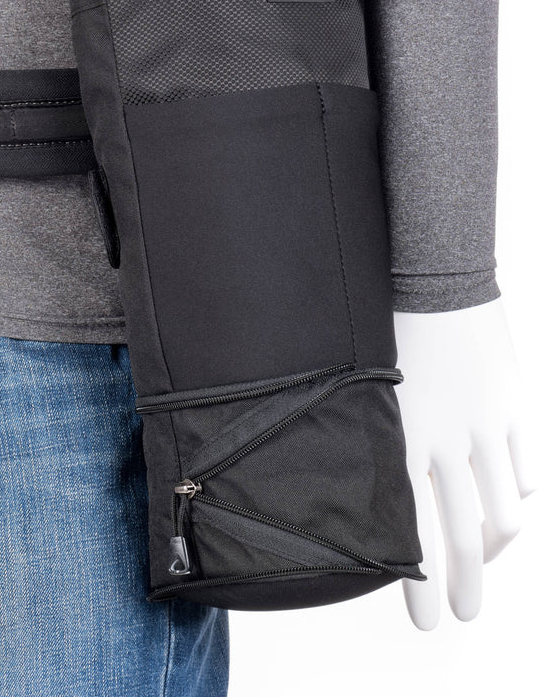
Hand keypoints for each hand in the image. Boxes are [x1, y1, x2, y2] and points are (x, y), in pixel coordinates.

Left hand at [393, 297, 536, 628]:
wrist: (432, 278)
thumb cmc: (386, 327)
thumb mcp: (369, 391)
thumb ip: (382, 441)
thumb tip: (387, 488)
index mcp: (400, 438)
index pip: (413, 528)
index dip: (418, 579)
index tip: (423, 617)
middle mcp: (446, 442)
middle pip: (465, 536)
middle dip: (463, 583)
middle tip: (462, 615)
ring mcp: (487, 428)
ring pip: (504, 512)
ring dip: (497, 549)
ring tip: (487, 565)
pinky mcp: (515, 408)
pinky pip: (526, 472)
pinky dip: (519, 496)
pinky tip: (510, 506)